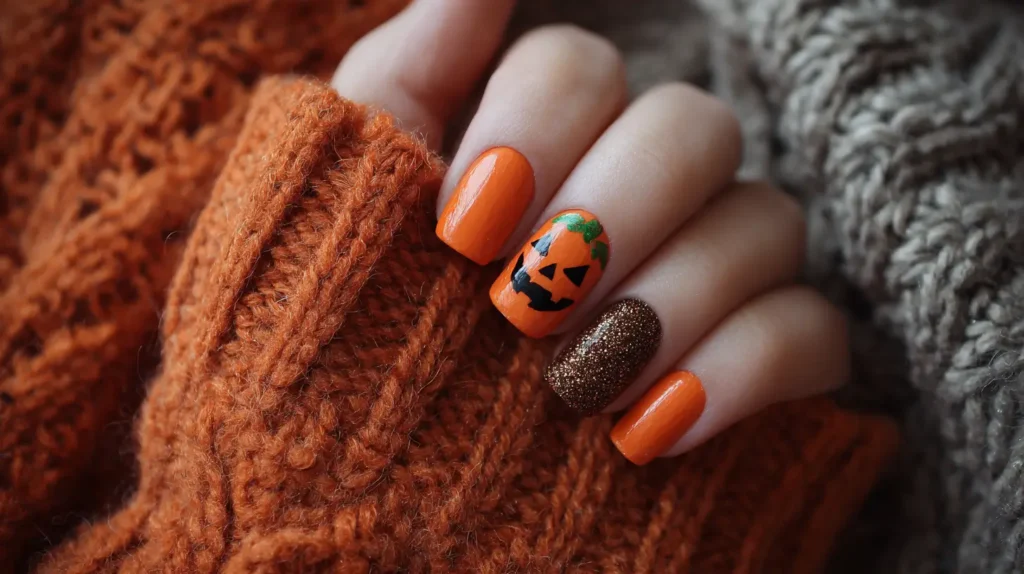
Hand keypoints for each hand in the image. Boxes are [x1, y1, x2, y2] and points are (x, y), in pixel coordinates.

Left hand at [332, 0, 848, 464]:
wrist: (374, 509)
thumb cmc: (341, 351)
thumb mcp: (343, 209)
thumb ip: (402, 81)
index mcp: (541, 148)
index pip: (581, 65)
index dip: (535, 126)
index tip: (464, 225)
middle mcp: (633, 198)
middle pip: (694, 126)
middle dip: (614, 210)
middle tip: (525, 305)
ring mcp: (704, 278)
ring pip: (766, 222)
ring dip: (674, 295)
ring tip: (579, 382)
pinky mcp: (755, 366)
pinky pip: (815, 332)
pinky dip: (744, 371)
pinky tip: (653, 430)